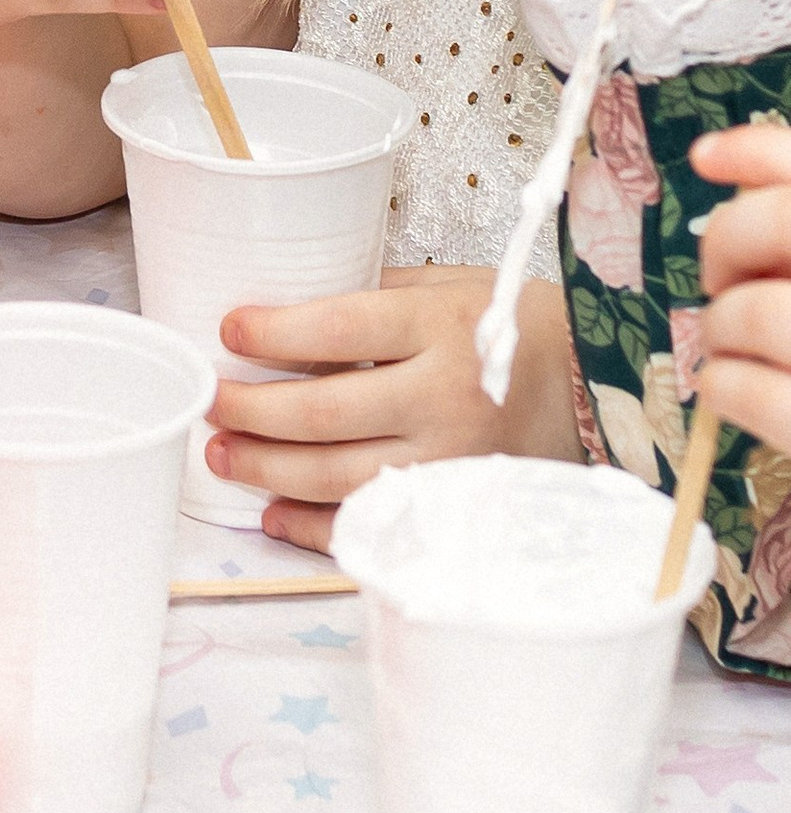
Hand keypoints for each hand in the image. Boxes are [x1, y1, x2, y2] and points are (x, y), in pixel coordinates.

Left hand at [205, 265, 576, 553]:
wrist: (601, 387)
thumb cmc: (516, 324)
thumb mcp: (451, 286)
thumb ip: (378, 296)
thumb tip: (293, 303)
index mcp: (438, 328)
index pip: (338, 328)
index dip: (274, 333)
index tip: (229, 330)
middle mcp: (441, 398)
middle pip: (324, 411)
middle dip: (251, 410)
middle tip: (210, 401)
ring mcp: (449, 461)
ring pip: (338, 476)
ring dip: (268, 470)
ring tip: (223, 454)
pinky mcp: (456, 507)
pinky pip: (373, 524)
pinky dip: (313, 526)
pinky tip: (273, 514)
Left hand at [689, 120, 790, 452]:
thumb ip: (788, 194)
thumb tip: (706, 155)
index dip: (756, 151)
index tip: (704, 159)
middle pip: (780, 225)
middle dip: (727, 246)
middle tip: (723, 278)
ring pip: (762, 313)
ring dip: (721, 324)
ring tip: (727, 341)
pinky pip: (762, 396)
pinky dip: (726, 386)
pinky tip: (727, 387)